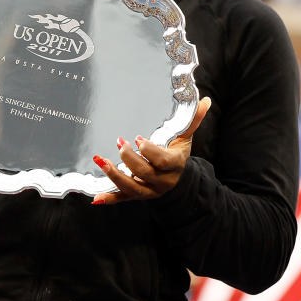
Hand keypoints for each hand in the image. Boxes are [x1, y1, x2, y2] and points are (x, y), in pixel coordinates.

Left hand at [91, 97, 210, 204]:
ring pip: (132, 188)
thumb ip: (192, 120)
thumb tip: (205, 101)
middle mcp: (162, 181)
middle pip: (144, 173)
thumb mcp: (185, 139)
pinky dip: (110, 199)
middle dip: (129, 159)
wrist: (178, 180)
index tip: (138, 138)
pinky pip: (123, 199)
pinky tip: (96, 198)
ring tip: (101, 161)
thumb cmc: (179, 155)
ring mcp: (149, 190)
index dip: (149, 151)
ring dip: (114, 176)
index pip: (162, 161)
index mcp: (175, 165)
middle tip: (120, 143)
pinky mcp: (137, 195)